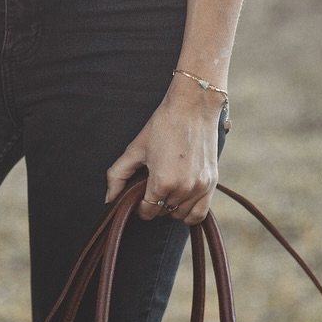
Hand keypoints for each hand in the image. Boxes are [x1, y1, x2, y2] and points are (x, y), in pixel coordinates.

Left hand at [105, 78, 223, 223]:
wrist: (193, 106)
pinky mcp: (212, 183)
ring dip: (170, 207)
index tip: (137, 195)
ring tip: (166, 188)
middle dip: (154, 203)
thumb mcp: (135, 149)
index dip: (138, 205)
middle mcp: (183, 189)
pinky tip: (181, 199)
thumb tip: (108, 199)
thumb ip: (117, 176)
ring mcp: (200, 187)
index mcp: (163, 182)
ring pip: (180, 214)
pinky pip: (200, 214)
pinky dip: (188, 212)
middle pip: (162, 212)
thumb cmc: (163, 125)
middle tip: (151, 184)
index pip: (147, 211)